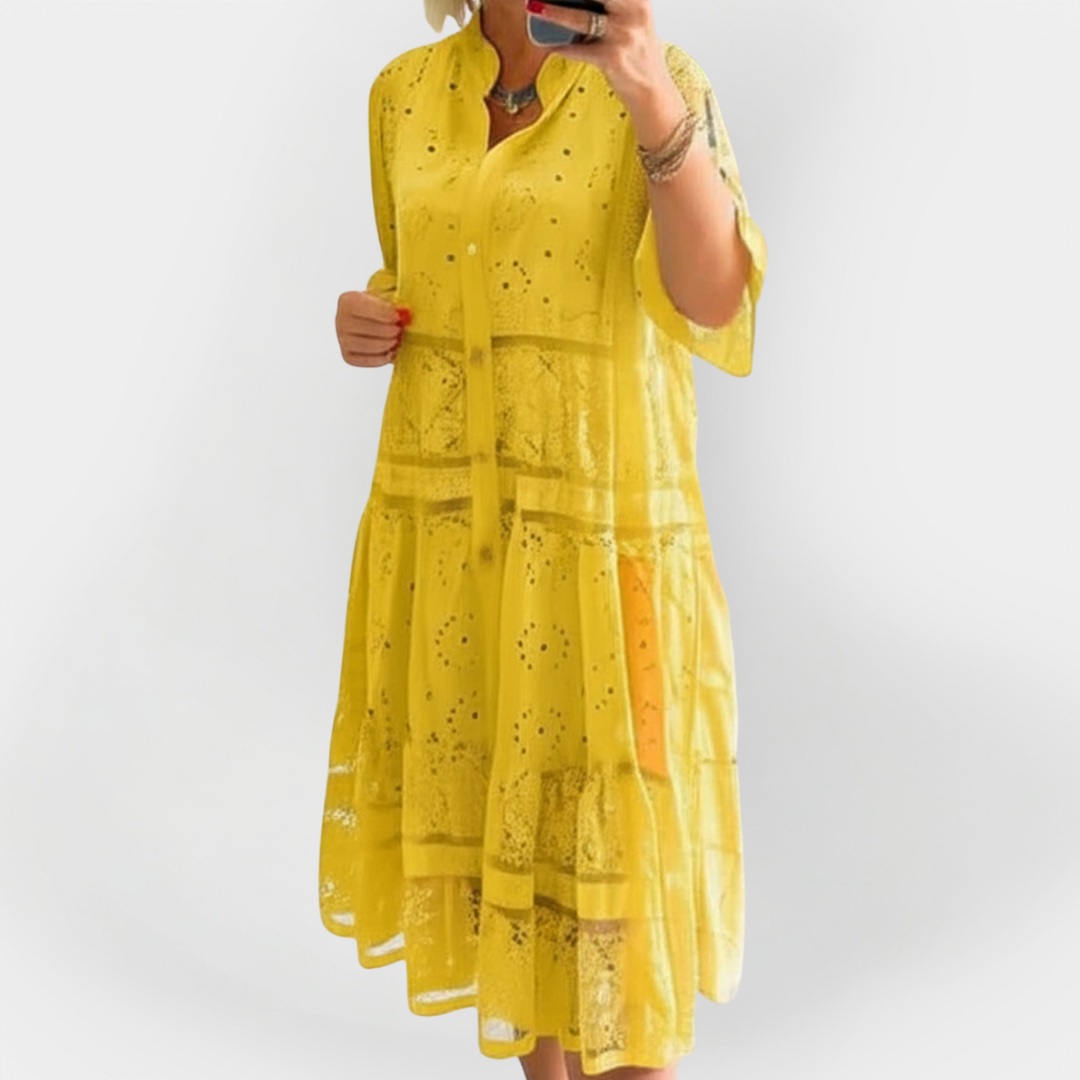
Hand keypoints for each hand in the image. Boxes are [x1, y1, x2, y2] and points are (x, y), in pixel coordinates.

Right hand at [335, 290, 410, 366]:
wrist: (376, 320)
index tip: (397, 316)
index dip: (380, 312)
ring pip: (362, 345)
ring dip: (383, 344)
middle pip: (361, 327)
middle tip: (399, 330)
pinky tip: (391, 353)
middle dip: (383, 330)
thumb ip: (396, 302)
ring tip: (396, 341)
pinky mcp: (348, 356)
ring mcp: (342, 339)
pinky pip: (362, 360)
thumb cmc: (384, 308)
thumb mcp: (389, 297)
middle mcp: (340, 319)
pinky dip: (379, 359)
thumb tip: (405, 313)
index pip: (360, 306)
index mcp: (348, 300)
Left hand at [525, 0, 670, 107]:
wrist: (652, 91)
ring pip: (581, 18)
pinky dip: (562, 47)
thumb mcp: (633, 20)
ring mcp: (623, 35)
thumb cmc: (636, 53)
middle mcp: (634, 12)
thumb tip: (571, 2)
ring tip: (535, 8)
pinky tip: (549, 44)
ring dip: (554, 13)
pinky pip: (579, 50)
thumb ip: (612, 6)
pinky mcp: (613, 58)